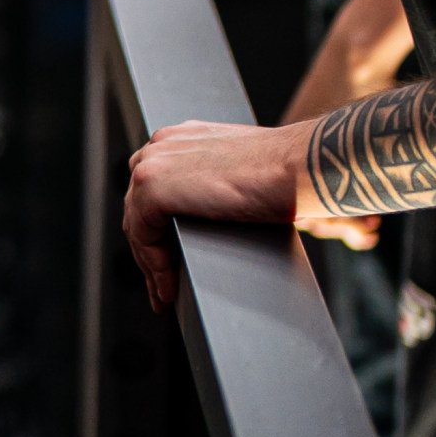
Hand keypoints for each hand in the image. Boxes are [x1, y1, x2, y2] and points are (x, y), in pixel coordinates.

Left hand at [119, 117, 366, 312]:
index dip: (155, 230)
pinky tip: (170, 289)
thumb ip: (215, 184)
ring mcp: (152, 164)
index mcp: (179, 139)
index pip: (152, 189)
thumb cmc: (285, 173)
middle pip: (140, 209)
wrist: (297, 165)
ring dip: (151, 266)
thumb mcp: (239, 173)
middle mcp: (159, 146)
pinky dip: (156, 267)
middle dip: (149, 253)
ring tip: (165, 297)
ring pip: (138, 226)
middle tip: (161, 288)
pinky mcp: (152, 186)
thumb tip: (214, 216)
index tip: (165, 261)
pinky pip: (144, 236)